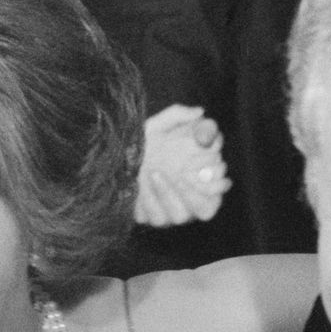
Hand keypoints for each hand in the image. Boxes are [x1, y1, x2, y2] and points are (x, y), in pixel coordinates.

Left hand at [137, 105, 229, 227]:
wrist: (110, 159)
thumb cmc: (138, 143)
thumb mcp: (156, 125)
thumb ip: (178, 115)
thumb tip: (200, 112)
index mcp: (195, 178)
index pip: (220, 188)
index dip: (218, 184)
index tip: (205, 170)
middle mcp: (187, 199)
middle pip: (207, 209)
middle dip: (196, 194)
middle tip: (183, 176)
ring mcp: (169, 211)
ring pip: (182, 216)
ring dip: (169, 195)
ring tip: (154, 174)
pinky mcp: (151, 219)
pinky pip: (157, 217)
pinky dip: (150, 201)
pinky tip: (139, 186)